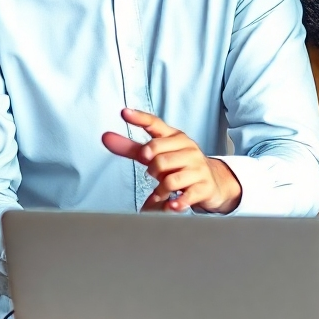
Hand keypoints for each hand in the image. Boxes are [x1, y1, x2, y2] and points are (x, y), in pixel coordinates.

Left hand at [101, 108, 241, 213]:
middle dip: (151, 169)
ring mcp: (197, 167)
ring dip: (160, 190)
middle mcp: (188, 148)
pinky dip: (175, 203)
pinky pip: (185, 196)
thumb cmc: (179, 166)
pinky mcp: (203, 186)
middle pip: (158, 157)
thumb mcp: (158, 155)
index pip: (155, 124)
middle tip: (155, 174)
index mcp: (175, 137)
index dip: (139, 119)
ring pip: (169, 179)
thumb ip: (131, 148)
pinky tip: (171, 206)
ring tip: (161, 193)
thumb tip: (106, 137)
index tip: (124, 113)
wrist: (213, 183)